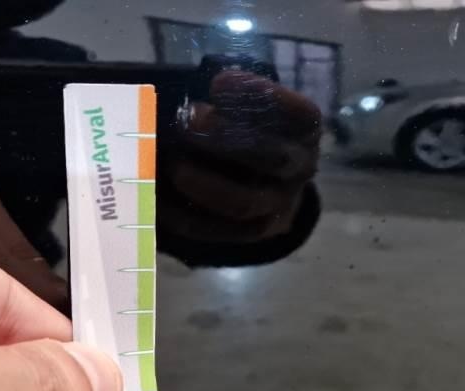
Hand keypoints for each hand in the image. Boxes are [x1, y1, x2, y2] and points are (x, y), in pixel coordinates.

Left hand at [161, 69, 321, 245]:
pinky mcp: (254, 232)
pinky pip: (218, 230)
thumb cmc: (255, 128)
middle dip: (225, 139)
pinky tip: (159, 196)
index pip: (297, 115)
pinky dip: (184, 215)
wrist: (274, 180)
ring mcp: (279, 206)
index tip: (218, 83)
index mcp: (306, 131)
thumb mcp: (255, 107)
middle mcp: (300, 170)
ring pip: (244, 203)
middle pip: (271, 159)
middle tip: (186, 121)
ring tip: (173, 164)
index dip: (260, 98)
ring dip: (204, 184)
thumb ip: (232, 101)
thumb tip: (181, 100)